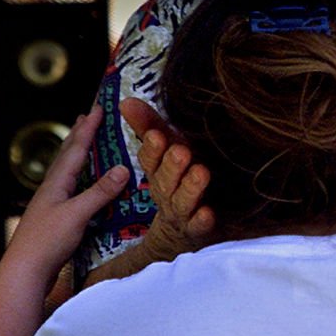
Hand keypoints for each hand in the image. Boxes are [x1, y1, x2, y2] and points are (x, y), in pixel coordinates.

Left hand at [6, 107, 128, 285]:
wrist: (24, 274)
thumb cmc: (47, 242)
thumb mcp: (77, 214)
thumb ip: (100, 192)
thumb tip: (123, 168)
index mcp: (56, 184)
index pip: (75, 149)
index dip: (87, 129)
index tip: (98, 108)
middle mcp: (53, 190)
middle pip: (67, 156)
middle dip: (79, 136)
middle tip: (87, 118)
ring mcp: (53, 205)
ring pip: (68, 173)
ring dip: (79, 156)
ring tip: (87, 145)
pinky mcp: (57, 220)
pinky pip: (73, 190)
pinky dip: (83, 179)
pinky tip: (87, 185)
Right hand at [121, 98, 214, 260]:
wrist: (181, 234)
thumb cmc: (178, 179)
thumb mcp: (166, 151)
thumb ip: (149, 126)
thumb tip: (126, 101)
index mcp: (158, 172)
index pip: (150, 160)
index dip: (152, 149)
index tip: (157, 135)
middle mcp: (167, 193)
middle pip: (165, 180)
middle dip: (172, 166)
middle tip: (181, 151)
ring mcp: (182, 213)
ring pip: (182, 202)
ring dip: (191, 188)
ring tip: (201, 172)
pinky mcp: (199, 229)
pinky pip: (199, 226)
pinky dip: (202, 220)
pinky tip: (208, 213)